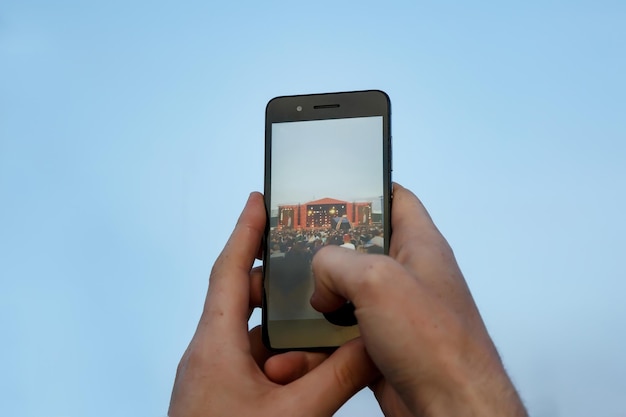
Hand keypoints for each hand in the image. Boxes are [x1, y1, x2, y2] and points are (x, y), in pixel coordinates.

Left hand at [168, 192, 377, 416]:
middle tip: (314, 270)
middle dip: (280, 287)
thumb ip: (338, 377)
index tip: (259, 200)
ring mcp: (216, 379)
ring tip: (327, 331)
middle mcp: (210, 355)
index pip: (230, 270)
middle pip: (246, 302)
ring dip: (289, 336)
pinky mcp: (225, 400)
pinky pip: (257, 367)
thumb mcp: (295, 416)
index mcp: (214, 346)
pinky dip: (285, 364)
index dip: (245, 231)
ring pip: (256, 340)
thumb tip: (373, 343)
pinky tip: (314, 376)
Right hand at [307, 183, 527, 416]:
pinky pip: (345, 329)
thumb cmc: (440, 347)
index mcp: (419, 246)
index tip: (333, 190)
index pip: (396, 199)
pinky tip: (305, 336)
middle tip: (298, 244)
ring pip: (349, 290)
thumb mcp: (378, 281)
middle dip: (329, 248)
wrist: (450, 409)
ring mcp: (395, 311)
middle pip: (362, 246)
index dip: (366, 188)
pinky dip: (323, 332)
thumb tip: (320, 277)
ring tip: (294, 293)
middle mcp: (408, 275)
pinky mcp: (382, 343)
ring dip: (321, 294)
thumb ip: (338, 263)